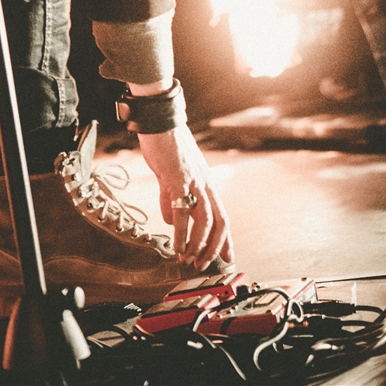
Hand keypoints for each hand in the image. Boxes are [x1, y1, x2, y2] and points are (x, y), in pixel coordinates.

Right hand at [137, 125, 234, 271]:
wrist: (159, 120)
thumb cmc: (165, 144)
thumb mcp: (170, 174)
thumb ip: (170, 195)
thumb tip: (169, 218)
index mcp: (205, 182)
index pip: (221, 215)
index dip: (225, 238)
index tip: (227, 258)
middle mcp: (205, 184)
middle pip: (220, 221)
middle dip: (215, 247)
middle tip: (205, 265)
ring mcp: (194, 181)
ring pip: (205, 220)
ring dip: (199, 244)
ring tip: (189, 259)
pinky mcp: (179, 179)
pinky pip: (182, 212)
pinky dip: (181, 232)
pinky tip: (177, 245)